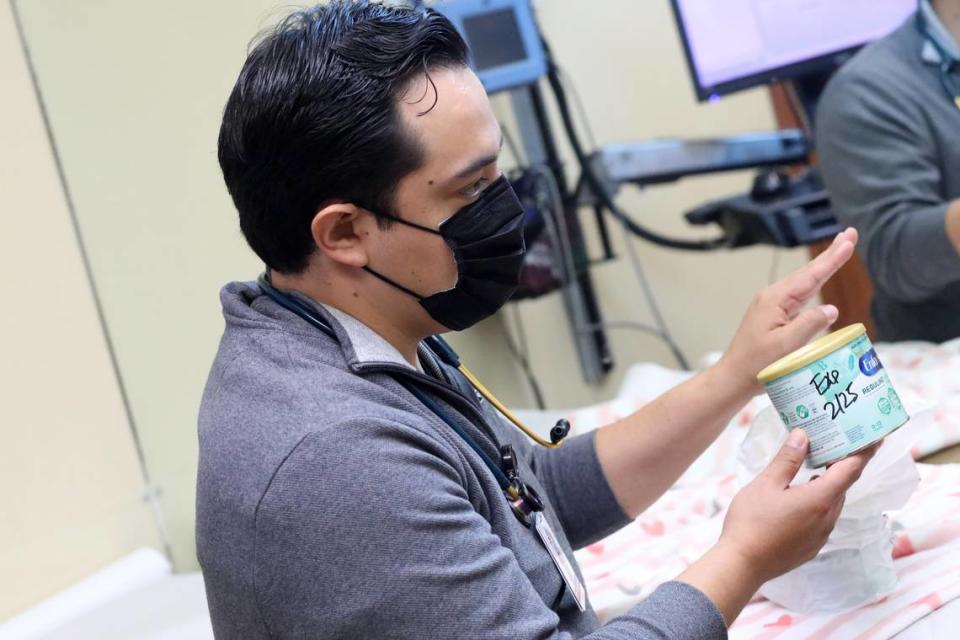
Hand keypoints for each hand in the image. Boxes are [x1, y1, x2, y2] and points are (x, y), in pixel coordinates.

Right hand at [717, 429, 877, 585]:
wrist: (741, 564)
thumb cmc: (751, 521)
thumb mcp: (766, 484)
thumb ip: (787, 459)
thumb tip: (803, 435)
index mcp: (820, 499)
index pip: (851, 470)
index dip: (864, 452)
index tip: (875, 438)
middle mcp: (828, 518)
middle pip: (842, 486)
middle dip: (840, 465)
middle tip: (832, 445)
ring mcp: (821, 535)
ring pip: (832, 503)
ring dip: (828, 485)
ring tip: (813, 469)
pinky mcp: (811, 547)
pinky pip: (823, 519)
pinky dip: (818, 503)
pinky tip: (799, 499)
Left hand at [719, 227, 857, 392]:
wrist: (733, 378)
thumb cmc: (756, 365)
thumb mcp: (786, 346)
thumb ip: (809, 325)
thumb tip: (831, 309)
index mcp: (775, 300)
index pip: (811, 275)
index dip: (832, 258)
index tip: (849, 238)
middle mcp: (773, 298)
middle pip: (807, 273)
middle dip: (830, 255)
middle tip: (850, 234)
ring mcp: (771, 307)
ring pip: (803, 283)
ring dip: (822, 267)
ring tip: (839, 251)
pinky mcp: (773, 317)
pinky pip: (798, 296)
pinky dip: (813, 284)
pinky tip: (817, 282)